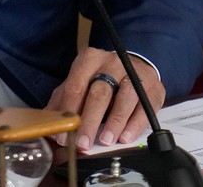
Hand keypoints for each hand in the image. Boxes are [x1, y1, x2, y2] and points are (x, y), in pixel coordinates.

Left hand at [43, 47, 164, 151]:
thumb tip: (50, 121)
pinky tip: (125, 137)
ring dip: (114, 122)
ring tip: (105, 140)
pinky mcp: (152, 87)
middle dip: (90, 120)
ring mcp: (134, 73)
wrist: (134, 65)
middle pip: (100, 93)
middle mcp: (112, 63)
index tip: (63, 134)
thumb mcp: (80, 82)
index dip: (69, 112)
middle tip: (83, 143)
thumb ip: (64, 99)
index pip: (76, 86)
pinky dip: (134, 124)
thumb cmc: (102, 78)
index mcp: (89, 60)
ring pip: (124, 98)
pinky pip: (144, 106)